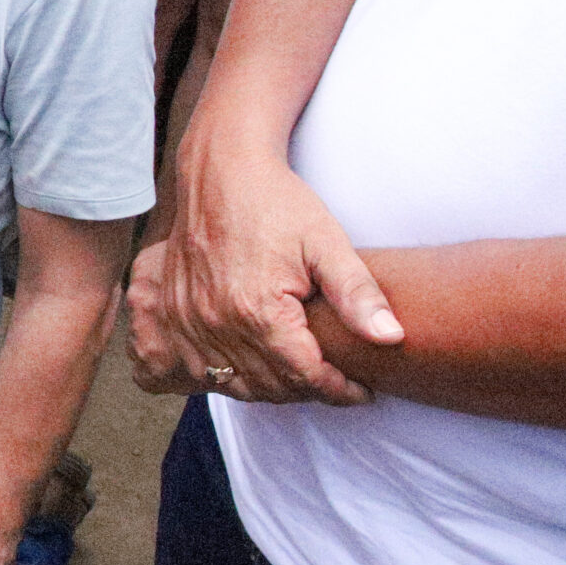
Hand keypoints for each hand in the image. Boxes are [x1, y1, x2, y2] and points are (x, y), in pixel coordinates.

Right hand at [126, 139, 394, 405]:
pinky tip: (250, 368)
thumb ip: (358, 293)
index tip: (362, 390)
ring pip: (235, 384)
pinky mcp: (173, 315)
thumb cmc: (277, 203)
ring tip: (302, 374)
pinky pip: (195, 370)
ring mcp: (190, 322)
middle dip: (310, 391)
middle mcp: (218, 323)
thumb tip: (392, 337)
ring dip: (272, 389)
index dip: (340, 390)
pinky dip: (225, 379)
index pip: (305, 375)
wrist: (221, 173)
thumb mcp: (327, 243)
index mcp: (258, 311)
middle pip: (272, 386)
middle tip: (338, 381)